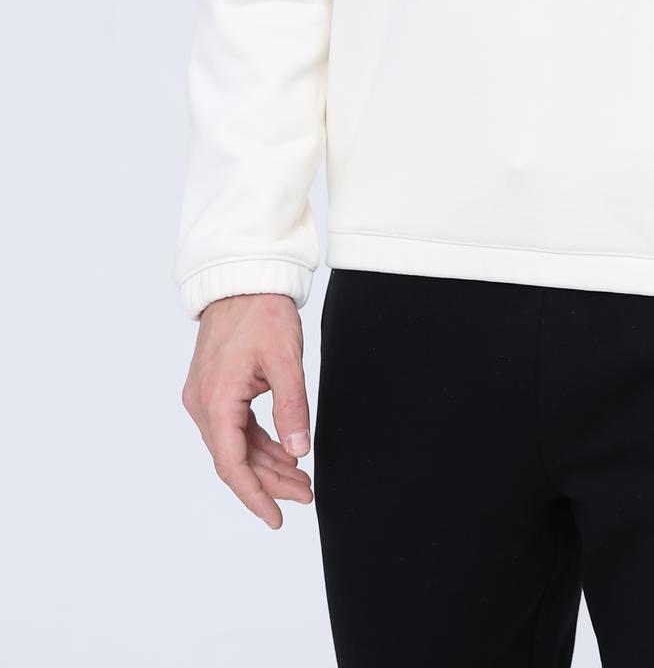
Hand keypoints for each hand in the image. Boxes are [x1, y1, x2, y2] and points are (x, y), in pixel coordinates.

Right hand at [182, 292, 314, 528]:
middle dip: (269, 483)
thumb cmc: (262, 312)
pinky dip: (259, 444)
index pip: (232, 464)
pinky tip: (284, 454)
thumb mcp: (285, 359)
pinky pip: (235, 428)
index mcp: (216, 400)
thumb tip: (299, 450)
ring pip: (235, 446)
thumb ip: (292, 406)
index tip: (276, 519)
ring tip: (301, 481)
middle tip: (305, 496)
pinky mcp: (213, 390)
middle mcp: (202, 404)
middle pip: (234, 460)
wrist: (242, 279)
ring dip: (267, 465)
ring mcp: (205, 398)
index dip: (255, 496)